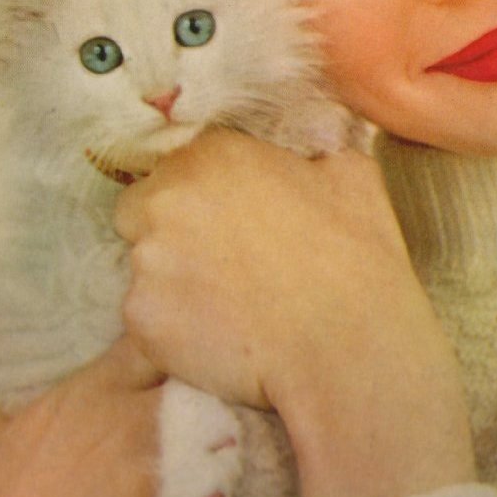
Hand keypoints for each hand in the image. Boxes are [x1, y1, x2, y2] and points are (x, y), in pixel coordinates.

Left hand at [112, 130, 475, 496]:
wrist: (346, 345)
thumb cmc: (355, 256)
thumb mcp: (351, 172)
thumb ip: (312, 151)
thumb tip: (311, 151)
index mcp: (210, 153)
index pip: (176, 167)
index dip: (200, 197)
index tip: (227, 224)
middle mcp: (166, 198)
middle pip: (142, 214)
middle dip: (172, 235)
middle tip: (220, 267)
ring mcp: (147, 262)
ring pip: (144, 271)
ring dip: (172, 286)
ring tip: (225, 310)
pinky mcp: (142, 321)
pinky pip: (146, 324)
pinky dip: (171, 335)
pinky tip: (218, 340)